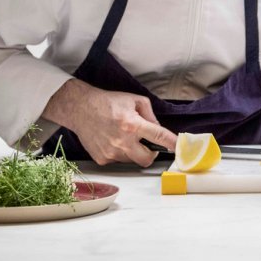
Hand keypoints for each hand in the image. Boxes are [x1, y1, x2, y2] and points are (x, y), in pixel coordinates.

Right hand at [43, 79, 177, 166]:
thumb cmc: (108, 103)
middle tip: (148, 144)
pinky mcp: (102, 158)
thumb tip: (159, 129)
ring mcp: (111, 152)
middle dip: (151, 153)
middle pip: (147, 159)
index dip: (172, 143)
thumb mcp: (135, 100)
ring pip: (132, 160)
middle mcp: (122, 141)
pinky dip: (120, 153)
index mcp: (132, 124)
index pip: (159, 137)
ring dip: (133, 151)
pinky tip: (112, 140)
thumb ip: (150, 115)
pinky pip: (118, 160)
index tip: (179, 147)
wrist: (81, 109)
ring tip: (124, 137)